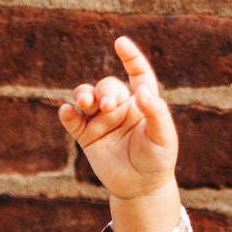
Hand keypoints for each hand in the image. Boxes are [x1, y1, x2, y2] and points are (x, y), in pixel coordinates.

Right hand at [58, 36, 178, 201]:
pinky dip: (68, 114)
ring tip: (85, 101)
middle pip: (107, 86)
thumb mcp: (163, 137)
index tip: (121, 44)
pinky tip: (68, 113)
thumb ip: (156, 113)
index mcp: (141, 103)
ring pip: (86, 97)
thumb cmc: (157, 160)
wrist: (141, 188)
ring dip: (83, 94)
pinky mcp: (87, 136)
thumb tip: (143, 92)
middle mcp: (120, 107)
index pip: (138, 74)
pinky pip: (73, 120)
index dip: (131, 58)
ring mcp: (102, 121)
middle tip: (106, 105)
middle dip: (104, 91)